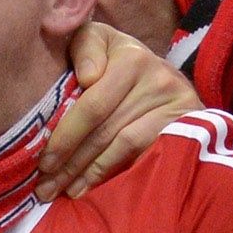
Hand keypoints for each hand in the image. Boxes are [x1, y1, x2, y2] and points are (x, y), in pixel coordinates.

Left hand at [38, 22, 194, 198]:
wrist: (164, 74)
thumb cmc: (116, 59)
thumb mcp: (99, 42)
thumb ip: (84, 48)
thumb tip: (86, 78)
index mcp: (130, 56)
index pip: (93, 105)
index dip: (66, 135)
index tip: (43, 160)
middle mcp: (158, 79)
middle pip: (106, 129)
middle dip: (70, 161)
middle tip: (45, 186)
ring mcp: (176, 105)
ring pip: (124, 146)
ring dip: (89, 172)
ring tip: (64, 191)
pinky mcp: (189, 126)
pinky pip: (145, 154)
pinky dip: (115, 172)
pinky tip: (91, 186)